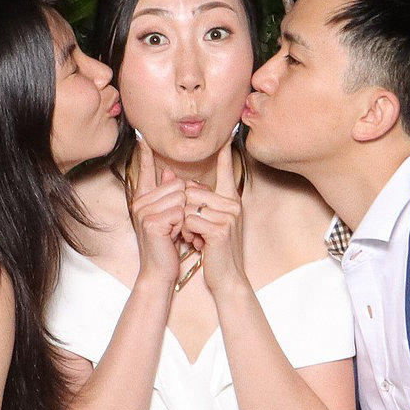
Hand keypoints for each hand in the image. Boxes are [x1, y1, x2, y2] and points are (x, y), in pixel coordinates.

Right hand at [128, 149, 188, 288]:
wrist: (159, 271)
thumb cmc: (166, 246)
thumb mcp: (168, 217)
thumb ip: (167, 195)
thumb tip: (169, 172)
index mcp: (142, 200)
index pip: (144, 172)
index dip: (145, 155)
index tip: (142, 137)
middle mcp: (140, 203)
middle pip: (176, 185)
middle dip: (186, 204)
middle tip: (180, 225)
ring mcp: (144, 212)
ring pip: (181, 197)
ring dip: (186, 216)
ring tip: (178, 232)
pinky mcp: (153, 222)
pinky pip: (180, 211)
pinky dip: (184, 225)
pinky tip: (175, 237)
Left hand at [179, 142, 247, 292]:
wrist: (227, 277)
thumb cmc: (215, 250)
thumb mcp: (205, 223)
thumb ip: (196, 201)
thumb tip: (176, 179)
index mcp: (231, 200)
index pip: (227, 170)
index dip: (225, 151)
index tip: (228, 131)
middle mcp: (233, 204)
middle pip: (192, 191)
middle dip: (184, 212)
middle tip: (193, 231)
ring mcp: (228, 215)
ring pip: (188, 205)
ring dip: (184, 224)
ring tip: (195, 238)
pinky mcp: (220, 229)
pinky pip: (189, 220)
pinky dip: (187, 233)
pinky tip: (198, 244)